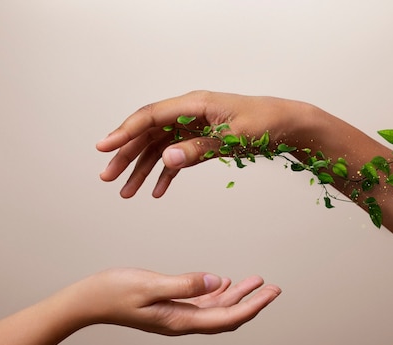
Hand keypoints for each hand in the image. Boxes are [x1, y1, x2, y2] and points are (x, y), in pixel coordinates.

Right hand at [67, 268, 280, 335]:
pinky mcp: (168, 307)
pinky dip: (217, 292)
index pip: (227, 317)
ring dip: (237, 295)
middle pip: (227, 315)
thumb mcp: (150, 285)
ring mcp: (175, 315)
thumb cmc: (114, 292)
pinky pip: (201, 303)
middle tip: (273, 288)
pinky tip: (223, 282)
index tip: (272, 292)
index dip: (253, 306)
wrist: (88, 301)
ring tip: (256, 281)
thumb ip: (185, 284)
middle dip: (252, 302)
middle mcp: (182, 321)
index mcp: (180, 320)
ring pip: (216, 309)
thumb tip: (217, 281)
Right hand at [97, 90, 312, 197]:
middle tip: (108, 177)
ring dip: (141, 169)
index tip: (104, 147)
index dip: (124, 132)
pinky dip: (165, 175)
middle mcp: (188, 113)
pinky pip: (176, 157)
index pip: (150, 117)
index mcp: (194, 104)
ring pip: (158, 147)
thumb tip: (167, 158)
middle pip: (148, 133)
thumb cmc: (265, 123)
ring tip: (126, 192)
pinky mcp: (200, 140)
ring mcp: (193, 127)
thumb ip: (199, 149)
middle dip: (126, 155)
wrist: (288, 125)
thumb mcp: (233, 138)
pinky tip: (156, 191)